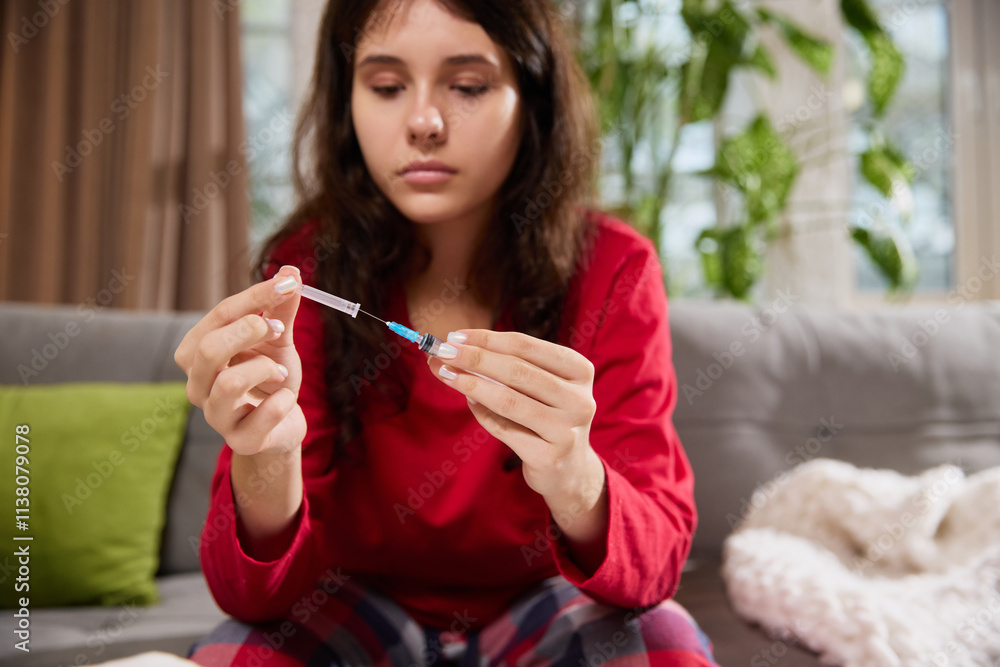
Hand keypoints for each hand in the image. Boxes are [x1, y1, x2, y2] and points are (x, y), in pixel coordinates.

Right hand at [174, 265, 305, 455]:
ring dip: (264, 369)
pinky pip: (260, 418)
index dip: (255, 297)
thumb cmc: (272, 377)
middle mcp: (198, 384)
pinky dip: (282, 402)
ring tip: (281, 373)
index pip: (219, 316)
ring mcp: (215, 415)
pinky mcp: (240, 441)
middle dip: (248, 331)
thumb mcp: (278, 340)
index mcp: (199, 352)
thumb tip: (290, 271)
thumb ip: (280, 309)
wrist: (283, 424)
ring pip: (227, 385)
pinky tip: (286, 398)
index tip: (288, 286)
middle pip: (209, 349)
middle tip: (277, 329)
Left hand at [427, 330, 600, 499]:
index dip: (487, 339)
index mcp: (579, 371)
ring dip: (471, 385)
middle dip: (474, 358)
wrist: (568, 469)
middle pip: (517, 371)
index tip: (454, 336)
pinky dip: (482, 414)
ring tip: (445, 374)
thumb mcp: (539, 386)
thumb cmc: (546, 415)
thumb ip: (506, 366)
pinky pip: (505, 429)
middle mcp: (579, 399)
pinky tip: (469, 402)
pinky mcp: (549, 457)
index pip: (526, 346)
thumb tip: (455, 347)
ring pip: (509, 401)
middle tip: (441, 352)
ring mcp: (567, 430)